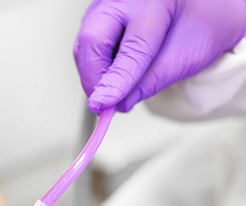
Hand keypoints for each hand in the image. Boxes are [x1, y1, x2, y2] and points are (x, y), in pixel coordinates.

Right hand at [74, 0, 245, 112]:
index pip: (132, 48)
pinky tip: (112, 72)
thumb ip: (151, 80)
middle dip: (93, 76)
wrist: (209, 7)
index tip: (105, 105)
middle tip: (102, 102)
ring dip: (93, 71)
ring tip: (112, 88)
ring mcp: (111, 1)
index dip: (116, 81)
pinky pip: (88, 41)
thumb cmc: (205, 23)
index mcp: (157, 0)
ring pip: (85, 42)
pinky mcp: (101, 11)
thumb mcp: (187, 55)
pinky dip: (96, 63)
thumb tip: (119, 102)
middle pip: (93, 38)